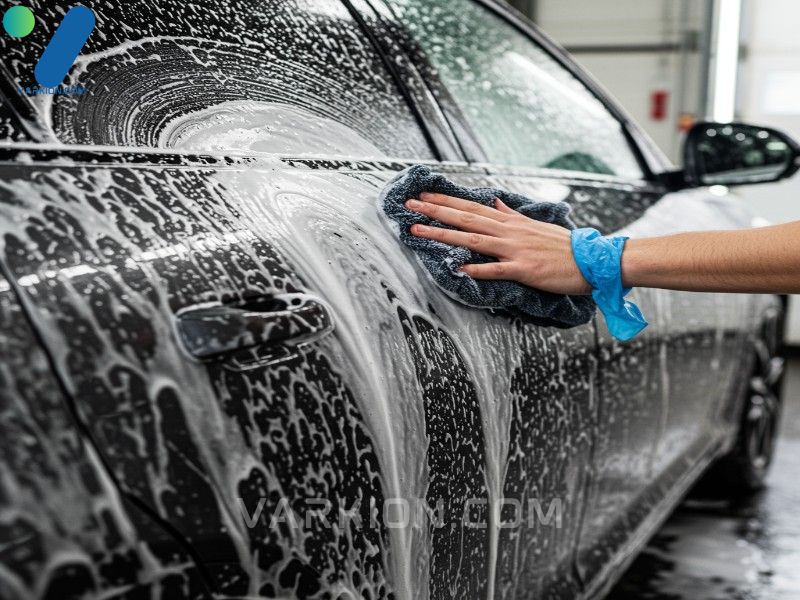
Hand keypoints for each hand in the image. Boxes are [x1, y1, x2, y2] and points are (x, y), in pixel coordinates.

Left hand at [406, 192, 591, 294]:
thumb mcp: (535, 225)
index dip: (446, 201)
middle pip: (465, 219)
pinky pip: (496, 269)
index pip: (471, 207)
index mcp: (510, 222)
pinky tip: (457, 269)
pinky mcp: (524, 269)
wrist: (592, 260)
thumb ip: (512, 215)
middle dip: (435, 211)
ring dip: (444, 235)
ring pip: (473, 240)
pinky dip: (477, 269)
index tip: (423, 195)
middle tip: (410, 205)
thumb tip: (495, 202)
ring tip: (419, 231)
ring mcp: (515, 250)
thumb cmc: (564, 246)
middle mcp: (509, 232)